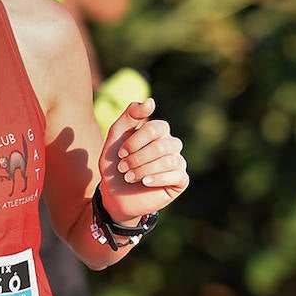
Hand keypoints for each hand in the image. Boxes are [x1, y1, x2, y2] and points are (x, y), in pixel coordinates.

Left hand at [98, 98, 187, 222]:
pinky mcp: (180, 181)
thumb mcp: (116, 138)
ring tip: (129, 177)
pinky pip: (177, 175)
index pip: (155, 128)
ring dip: (145, 169)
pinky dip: (158, 178)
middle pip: (162, 145)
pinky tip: (145, 183)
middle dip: (138, 158)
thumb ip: (130, 116)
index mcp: (158, 132)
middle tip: (122, 168)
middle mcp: (171, 144)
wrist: (115, 194)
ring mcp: (177, 162)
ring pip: (169, 160)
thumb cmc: (116, 164)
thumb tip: (151, 101)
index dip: (136, 141)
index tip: (120, 154)